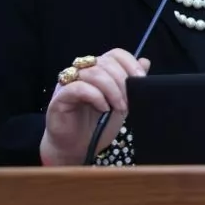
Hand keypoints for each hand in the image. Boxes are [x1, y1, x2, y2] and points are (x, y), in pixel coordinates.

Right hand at [40, 49, 149, 165]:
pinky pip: (78, 87)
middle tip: (128, 102)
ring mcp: (68, 84)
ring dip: (111, 90)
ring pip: (92, 73)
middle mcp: (82, 73)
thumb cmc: (98, 127)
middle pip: (105, 62)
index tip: (141, 80)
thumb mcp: (122, 105)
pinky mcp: (60, 98)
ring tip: (119, 107)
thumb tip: (145, 61)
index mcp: (98, 71)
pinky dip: (95, 96)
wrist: (79, 150)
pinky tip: (103, 109)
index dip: (130, 63)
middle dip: (122, 81)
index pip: (115, 54)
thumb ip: (131, 84)